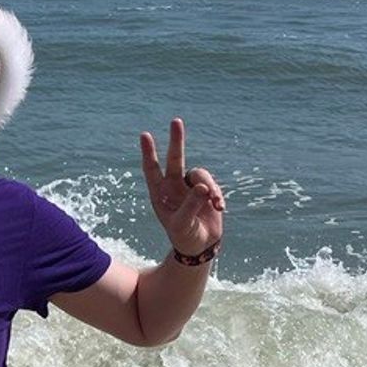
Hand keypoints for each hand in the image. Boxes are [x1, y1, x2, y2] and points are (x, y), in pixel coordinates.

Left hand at [139, 119, 225, 257]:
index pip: (152, 169)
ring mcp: (190, 187)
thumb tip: (202, 186)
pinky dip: (218, 195)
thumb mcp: (182, 224)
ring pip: (200, 175)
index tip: (145, 135)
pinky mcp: (206, 191)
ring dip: (210, 188)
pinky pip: (213, 186)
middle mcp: (173, 186)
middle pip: (176, 158)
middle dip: (177, 140)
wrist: (200, 246)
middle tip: (176, 121)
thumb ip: (190, 205)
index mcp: (160, 193)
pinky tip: (221, 208)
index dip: (149, 153)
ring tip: (216, 204)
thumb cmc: (184, 236)